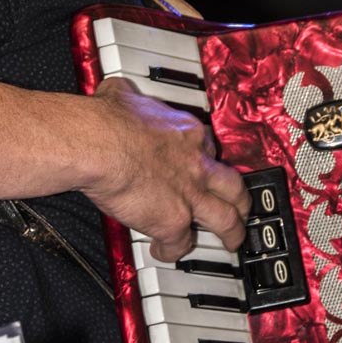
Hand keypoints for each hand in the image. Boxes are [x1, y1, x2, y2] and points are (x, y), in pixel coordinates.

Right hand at [81, 76, 250, 261]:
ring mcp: (189, 194)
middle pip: (233, 185)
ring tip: (232, 242)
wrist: (100, 145)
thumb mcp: (123, 93)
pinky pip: (180, 244)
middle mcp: (196, 164)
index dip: (208, 158)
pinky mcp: (173, 220)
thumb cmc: (107, 120)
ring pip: (226, 219)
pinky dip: (172, 251)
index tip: (204, 163)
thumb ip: (128, 95)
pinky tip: (164, 252)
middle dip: (240, 199)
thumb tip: (117, 90)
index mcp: (187, 133)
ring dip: (232, 232)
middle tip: (241, 207)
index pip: (209, 148)